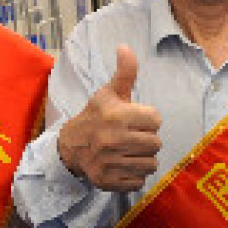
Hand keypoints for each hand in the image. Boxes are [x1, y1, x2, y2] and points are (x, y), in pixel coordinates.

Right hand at [58, 45, 160, 191]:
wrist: (71, 146)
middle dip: (147, 139)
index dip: (148, 120)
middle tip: (131, 136)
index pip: (156, 120)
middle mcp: (112, 139)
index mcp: (116, 115)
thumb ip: (124, 72)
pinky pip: (139, 181)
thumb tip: (125, 46)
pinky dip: (134, 175)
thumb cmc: (96, 116)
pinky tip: (122, 164)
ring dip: (143, 158)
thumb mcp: (109, 93)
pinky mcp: (109, 181)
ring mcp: (110, 162)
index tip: (135, 120)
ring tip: (129, 151)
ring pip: (151, 164)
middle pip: (156, 143)